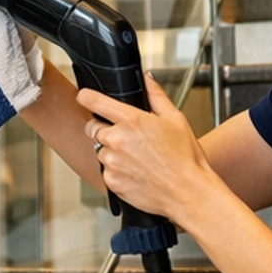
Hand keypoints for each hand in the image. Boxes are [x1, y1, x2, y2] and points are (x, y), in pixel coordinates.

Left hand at [75, 75, 208, 225]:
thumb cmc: (185, 159)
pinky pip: (106, 171)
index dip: (86, 97)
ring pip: (100, 151)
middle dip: (103, 128)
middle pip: (93, 127)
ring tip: (136, 158)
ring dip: (111, 151)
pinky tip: (136, 172)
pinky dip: (116, 171)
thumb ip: (156, 96)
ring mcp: (112, 162)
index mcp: (132, 121)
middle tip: (125, 136)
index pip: (94, 102)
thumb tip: (147, 79)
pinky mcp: (111, 181)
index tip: (83, 96)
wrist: (188, 193)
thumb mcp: (176, 119)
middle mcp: (117, 140)